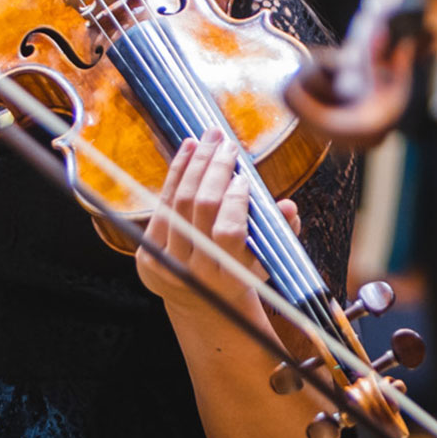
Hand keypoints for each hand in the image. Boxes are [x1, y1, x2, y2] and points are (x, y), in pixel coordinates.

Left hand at [136, 131, 300, 312]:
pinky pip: (161, 204)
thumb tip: (289, 206)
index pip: (228, 232)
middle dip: (215, 170)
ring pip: (178, 202)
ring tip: (209, 138)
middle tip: (227, 144)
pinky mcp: (148, 252)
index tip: (244, 178)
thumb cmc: (241, 270)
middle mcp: (194, 272)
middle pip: (201, 209)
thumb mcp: (266, 258)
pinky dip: (176, 173)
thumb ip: (281, 232)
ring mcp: (167, 262)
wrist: (200, 299)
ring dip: (195, 164)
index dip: (234, 200)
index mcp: (229, 277)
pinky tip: (188, 149)